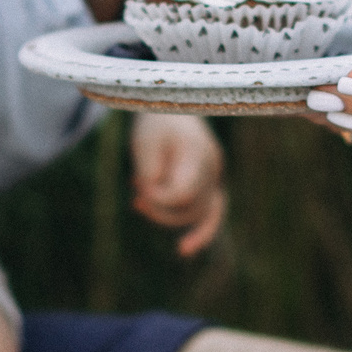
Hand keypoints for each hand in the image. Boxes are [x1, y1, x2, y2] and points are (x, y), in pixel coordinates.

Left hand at [129, 113, 226, 255]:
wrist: (172, 102)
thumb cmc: (156, 122)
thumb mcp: (145, 143)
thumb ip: (149, 172)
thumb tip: (151, 199)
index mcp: (198, 154)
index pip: (182, 193)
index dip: (158, 199)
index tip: (137, 189)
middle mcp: (213, 167)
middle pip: (191, 207)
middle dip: (160, 209)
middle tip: (136, 197)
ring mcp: (215, 175)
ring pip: (199, 213)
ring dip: (170, 217)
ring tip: (139, 205)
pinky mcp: (209, 182)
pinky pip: (211, 212)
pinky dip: (201, 230)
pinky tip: (184, 249)